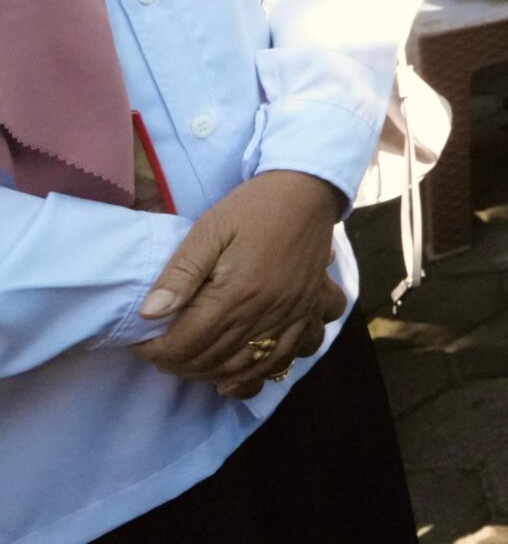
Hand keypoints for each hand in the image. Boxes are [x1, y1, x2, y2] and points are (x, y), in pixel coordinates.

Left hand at [132, 171, 344, 396]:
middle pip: (211, 360)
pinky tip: (234, 376)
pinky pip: (282, 360)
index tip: (139, 344)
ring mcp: (290, 316)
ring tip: (189, 362)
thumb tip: (149, 314)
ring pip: (243, 367)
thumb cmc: (253, 208)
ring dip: (209, 374)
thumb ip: (180, 273)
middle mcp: (266, 312)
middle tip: (159, 353)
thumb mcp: (209, 229)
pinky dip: (254, 376)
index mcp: (237, 291)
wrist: (308, 191)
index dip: (154, 351)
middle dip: (176, 364)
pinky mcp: (306, 314)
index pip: (185, 343)